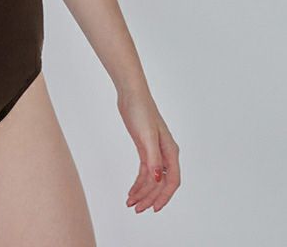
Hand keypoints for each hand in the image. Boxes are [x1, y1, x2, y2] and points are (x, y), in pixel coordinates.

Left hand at [117, 87, 180, 212]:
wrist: (131, 94)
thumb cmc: (141, 111)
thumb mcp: (146, 136)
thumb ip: (153, 159)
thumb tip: (158, 180)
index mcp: (170, 151)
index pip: (172, 181)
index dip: (164, 196)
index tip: (154, 209)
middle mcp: (165, 154)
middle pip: (160, 183)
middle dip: (150, 197)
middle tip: (136, 209)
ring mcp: (155, 151)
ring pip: (152, 179)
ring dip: (142, 192)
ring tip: (131, 203)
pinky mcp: (145, 148)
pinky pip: (144, 171)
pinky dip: (138, 182)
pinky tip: (132, 191)